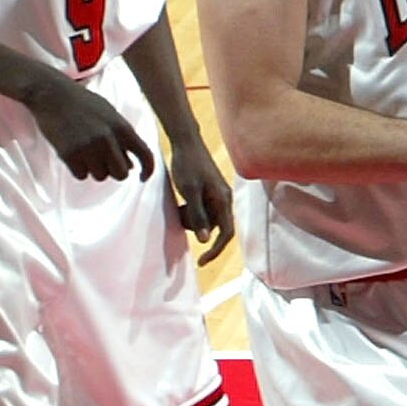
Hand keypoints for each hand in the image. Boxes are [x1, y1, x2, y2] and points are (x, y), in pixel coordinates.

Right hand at [22, 74, 156, 182]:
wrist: (53, 95)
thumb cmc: (84, 104)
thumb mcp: (110, 115)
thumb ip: (123, 138)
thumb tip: (132, 165)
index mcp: (122, 127)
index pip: (145, 154)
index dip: (148, 169)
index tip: (143, 178)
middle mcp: (107, 139)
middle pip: (122, 173)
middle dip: (115, 170)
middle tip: (105, 161)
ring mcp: (88, 148)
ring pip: (101, 176)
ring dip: (95, 169)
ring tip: (86, 151)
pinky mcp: (69, 155)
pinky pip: (81, 176)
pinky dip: (79, 169)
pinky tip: (74, 154)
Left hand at [167, 136, 236, 260]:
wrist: (186, 143)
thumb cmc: (188, 166)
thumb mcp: (189, 192)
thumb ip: (198, 216)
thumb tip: (204, 240)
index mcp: (223, 200)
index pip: (226, 233)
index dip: (215, 250)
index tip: (201, 262)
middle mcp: (224, 199)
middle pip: (213, 227)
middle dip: (196, 227)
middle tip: (180, 214)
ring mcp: (217, 196)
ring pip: (206, 220)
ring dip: (191, 219)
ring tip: (180, 205)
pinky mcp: (209, 193)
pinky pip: (202, 211)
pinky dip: (191, 211)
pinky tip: (182, 201)